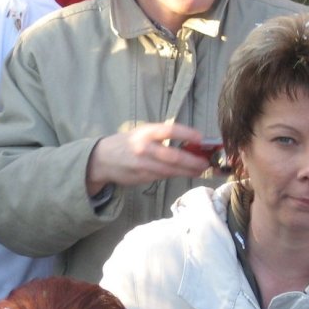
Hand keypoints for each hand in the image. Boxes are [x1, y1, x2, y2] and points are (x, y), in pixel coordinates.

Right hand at [85, 122, 210, 195]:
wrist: (102, 159)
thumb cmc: (127, 143)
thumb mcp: (141, 133)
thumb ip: (162, 137)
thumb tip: (191, 143)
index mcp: (145, 132)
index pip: (170, 130)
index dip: (187, 133)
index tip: (201, 138)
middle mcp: (144, 148)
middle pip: (174, 156)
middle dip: (193, 161)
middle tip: (205, 163)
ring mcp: (142, 165)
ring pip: (171, 170)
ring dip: (188, 171)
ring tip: (200, 170)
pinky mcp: (141, 177)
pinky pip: (163, 176)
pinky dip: (176, 175)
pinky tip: (185, 174)